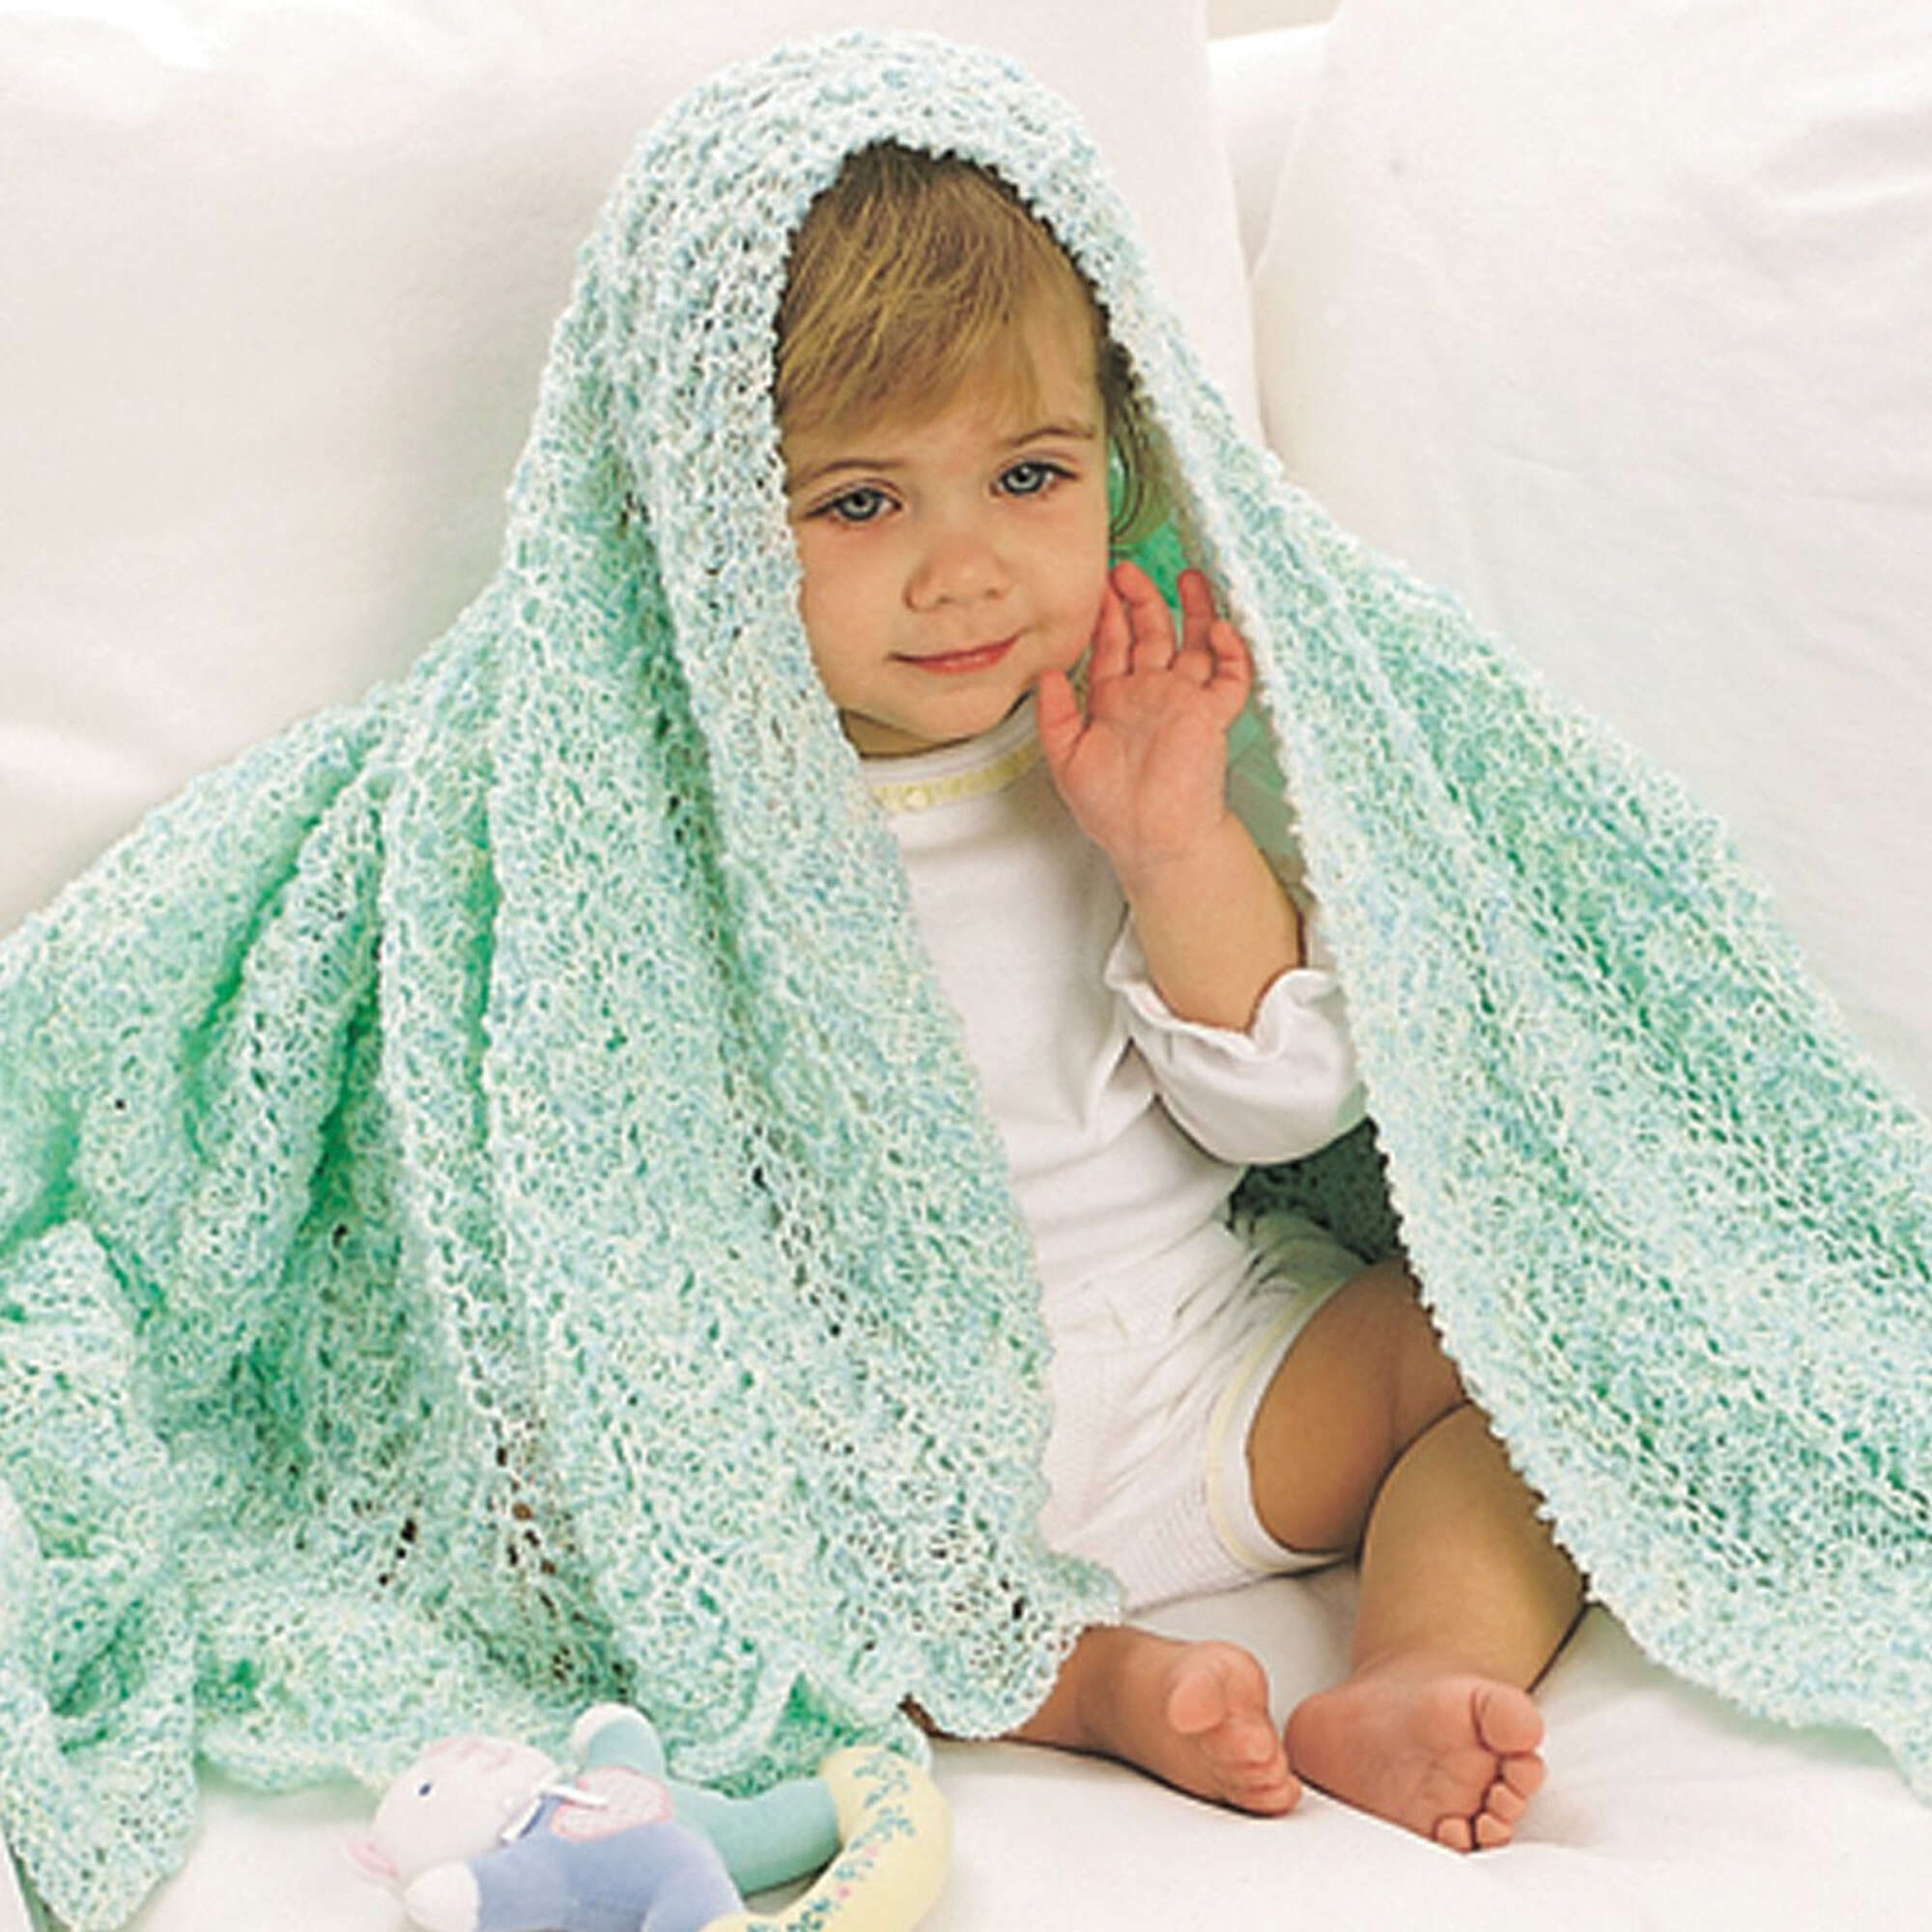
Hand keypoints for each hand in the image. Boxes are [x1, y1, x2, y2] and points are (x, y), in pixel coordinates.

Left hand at [1036, 561, 1251, 886]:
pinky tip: (1218, 629)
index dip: (1108, 616)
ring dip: (1193, 611)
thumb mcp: (1065, 759)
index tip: (1100, 588)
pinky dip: (1228, 651)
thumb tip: (1045, 674)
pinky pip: (1229, 676)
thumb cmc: (1110, 811)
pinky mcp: (1212, 716)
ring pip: (1194, 645)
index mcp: (1115, 703)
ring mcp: (1183, 702)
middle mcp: (1151, 696)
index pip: (1113, 647)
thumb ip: (1053, 715)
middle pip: (1152, 635)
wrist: (1150, 840)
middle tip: (1129, 570)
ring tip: (1189, 578)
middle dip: (1143, 600)